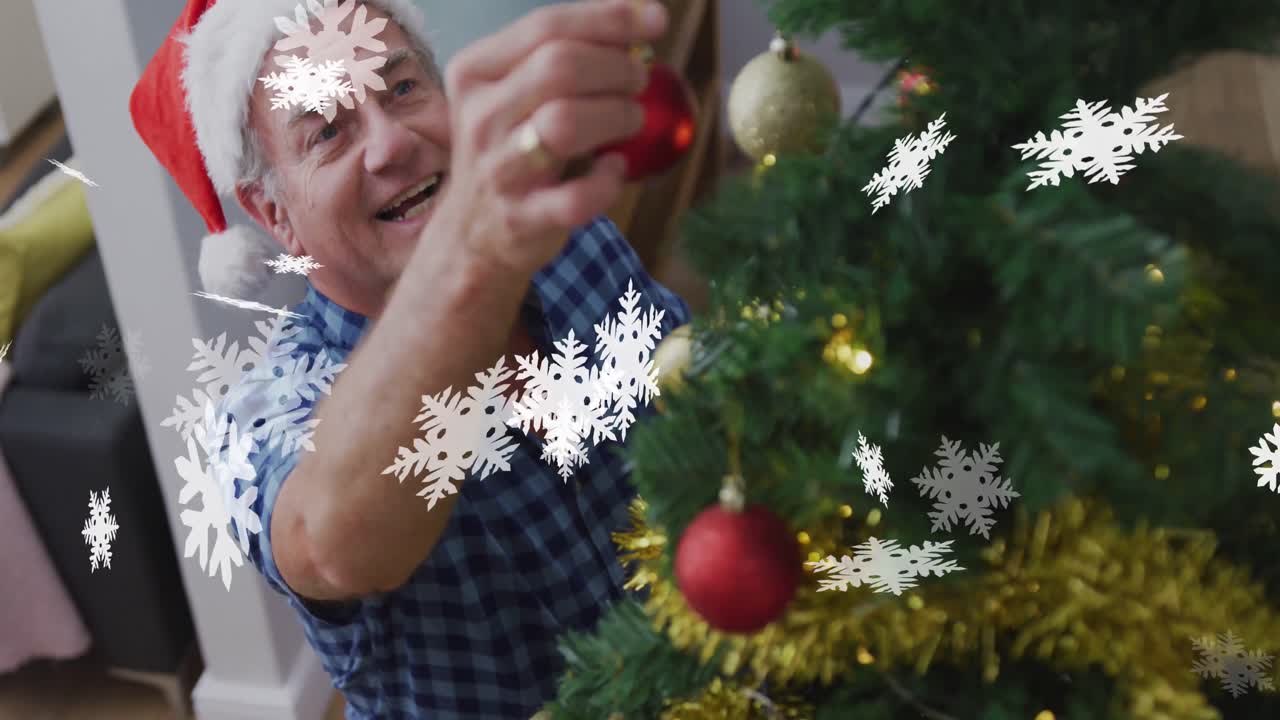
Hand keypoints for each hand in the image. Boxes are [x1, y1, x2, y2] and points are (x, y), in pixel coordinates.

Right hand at [431, 0, 669, 280]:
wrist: (472, 233)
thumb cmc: (511, 151)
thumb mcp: (516, 95)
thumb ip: (564, 57)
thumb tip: (640, 21)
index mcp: (476, 73)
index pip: (546, 27)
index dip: (609, 19)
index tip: (653, 21)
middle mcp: (480, 117)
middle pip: (559, 66)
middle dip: (616, 68)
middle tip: (638, 81)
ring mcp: (498, 170)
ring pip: (565, 124)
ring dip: (616, 115)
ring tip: (631, 120)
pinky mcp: (520, 219)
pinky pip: (576, 197)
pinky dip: (608, 182)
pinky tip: (613, 170)